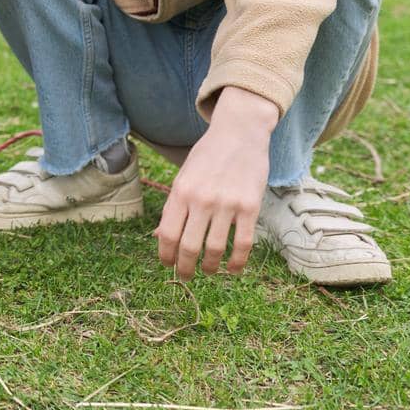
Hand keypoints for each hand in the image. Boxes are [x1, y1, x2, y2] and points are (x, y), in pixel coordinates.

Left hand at [155, 87, 279, 278]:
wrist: (239, 133)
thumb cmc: (207, 156)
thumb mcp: (183, 176)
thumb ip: (174, 206)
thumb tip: (159, 237)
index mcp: (180, 192)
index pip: (167, 233)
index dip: (165, 255)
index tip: (167, 265)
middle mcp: (201, 200)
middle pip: (189, 246)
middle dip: (185, 268)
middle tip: (185, 276)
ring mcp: (226, 204)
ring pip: (215, 249)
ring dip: (210, 267)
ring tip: (208, 272)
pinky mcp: (249, 207)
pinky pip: (243, 243)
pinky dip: (237, 262)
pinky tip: (233, 270)